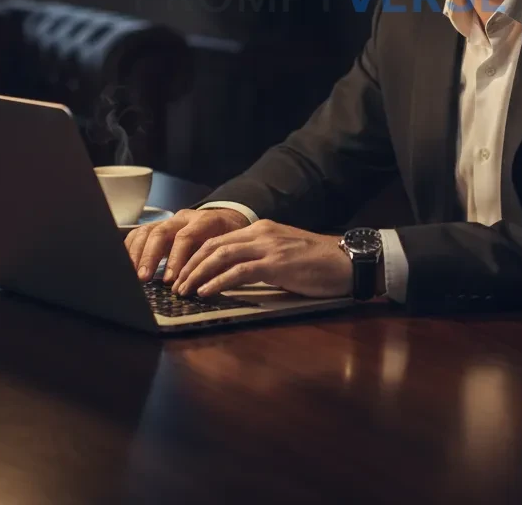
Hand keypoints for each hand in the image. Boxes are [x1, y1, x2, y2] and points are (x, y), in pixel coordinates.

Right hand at [124, 207, 249, 282]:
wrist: (228, 220)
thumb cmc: (229, 239)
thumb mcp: (230, 249)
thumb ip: (217, 264)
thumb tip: (203, 287)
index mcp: (205, 221)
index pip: (186, 237)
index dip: (175, 259)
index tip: (169, 281)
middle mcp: (184, 218)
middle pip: (161, 232)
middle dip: (150, 256)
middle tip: (144, 278)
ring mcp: (169, 221)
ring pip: (147, 231)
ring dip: (137, 254)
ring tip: (133, 275)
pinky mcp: (159, 226)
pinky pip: (140, 233)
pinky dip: (131, 248)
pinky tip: (127, 264)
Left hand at [172, 219, 352, 298]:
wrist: (345, 261)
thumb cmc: (317, 262)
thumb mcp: (284, 252)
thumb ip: (261, 256)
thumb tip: (236, 273)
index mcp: (262, 229)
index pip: (219, 239)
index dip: (197, 256)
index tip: (182, 272)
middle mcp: (262, 233)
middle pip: (214, 245)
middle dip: (191, 265)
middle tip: (175, 284)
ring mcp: (268, 247)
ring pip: (221, 256)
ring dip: (198, 274)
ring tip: (184, 290)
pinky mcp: (276, 264)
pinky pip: (239, 271)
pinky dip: (218, 281)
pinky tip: (205, 292)